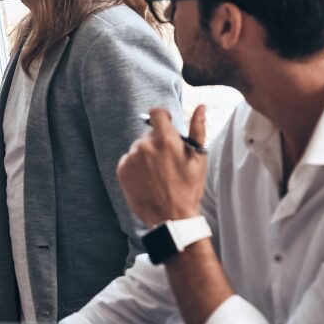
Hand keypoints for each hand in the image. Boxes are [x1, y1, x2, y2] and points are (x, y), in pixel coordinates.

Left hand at [116, 105, 207, 227]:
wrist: (171, 217)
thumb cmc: (188, 188)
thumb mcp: (198, 158)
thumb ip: (198, 129)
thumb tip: (201, 106)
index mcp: (166, 140)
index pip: (156, 112)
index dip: (162, 117)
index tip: (166, 125)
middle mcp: (146, 146)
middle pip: (148, 134)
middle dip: (157, 143)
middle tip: (166, 162)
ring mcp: (132, 158)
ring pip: (138, 148)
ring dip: (146, 156)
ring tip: (157, 175)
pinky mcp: (122, 170)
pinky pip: (128, 160)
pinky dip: (135, 167)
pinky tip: (147, 180)